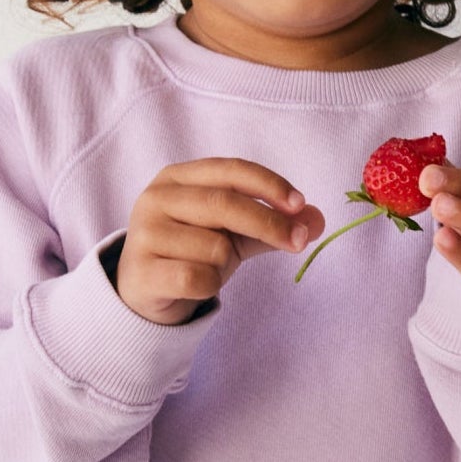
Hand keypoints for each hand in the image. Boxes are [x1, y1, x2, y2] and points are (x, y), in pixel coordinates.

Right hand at [115, 159, 325, 324]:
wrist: (142, 291)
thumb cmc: (190, 252)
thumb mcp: (232, 233)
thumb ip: (272, 223)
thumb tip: (318, 219)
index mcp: (178, 177)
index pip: (230, 170)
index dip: (269, 184)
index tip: (300, 205)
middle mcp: (157, 198)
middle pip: (225, 204)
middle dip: (269, 223)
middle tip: (299, 242)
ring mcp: (145, 233)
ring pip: (214, 247)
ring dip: (225, 265)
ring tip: (206, 268)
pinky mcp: (142, 270)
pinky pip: (197, 278)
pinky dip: (208, 286)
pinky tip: (194, 286)